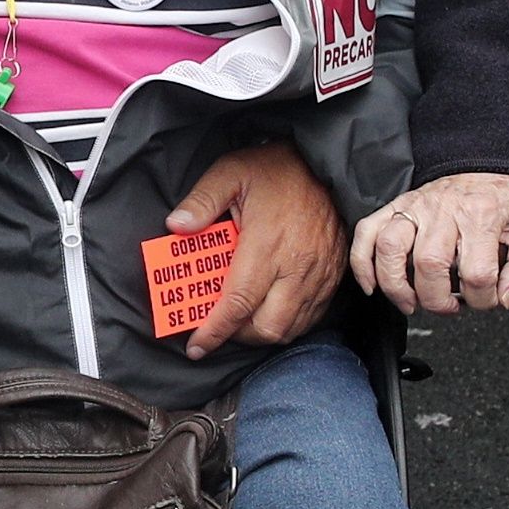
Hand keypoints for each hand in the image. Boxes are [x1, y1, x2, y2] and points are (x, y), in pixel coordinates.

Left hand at [169, 140, 346, 360]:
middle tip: (220, 326)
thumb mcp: (231, 171)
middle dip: (240, 336)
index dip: (215, 330)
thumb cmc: (277, 168)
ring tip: (243, 321)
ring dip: (263, 332)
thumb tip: (175, 226)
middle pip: (268, 327)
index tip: (196, 345)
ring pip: (291, 328)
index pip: (238, 303)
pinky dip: (289, 323)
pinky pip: (311, 316)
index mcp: (267, 244)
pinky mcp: (333, 276)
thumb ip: (202, 200)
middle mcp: (297, 266)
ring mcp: (318, 274)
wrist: (326, 163)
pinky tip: (271, 310)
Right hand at [350, 173, 508, 317]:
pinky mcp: (397, 206)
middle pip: (430, 264)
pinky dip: (362, 262)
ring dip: (396, 286)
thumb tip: (504, 298)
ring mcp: (416, 207)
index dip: (482, 300)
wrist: (488, 162)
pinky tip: (372, 284)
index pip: (477, 273)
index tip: (484, 300)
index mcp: (482, 215)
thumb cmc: (504, 198)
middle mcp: (445, 210)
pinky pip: (367, 232)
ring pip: (391, 248)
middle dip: (437, 300)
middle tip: (449, 305)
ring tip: (411, 303)